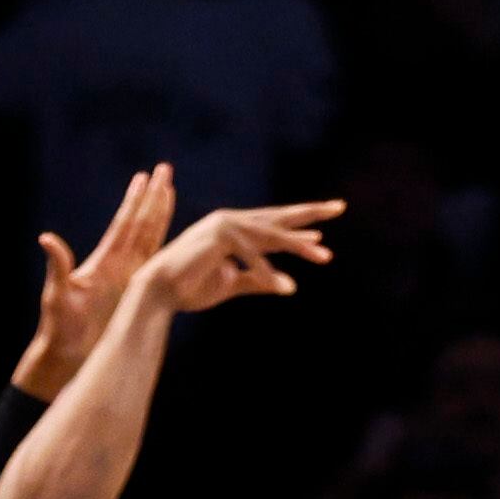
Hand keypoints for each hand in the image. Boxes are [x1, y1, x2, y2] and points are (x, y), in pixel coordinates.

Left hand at [17, 167, 175, 395]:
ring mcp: (129, 277)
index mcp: (104, 261)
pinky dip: (170, 248)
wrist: (68, 354)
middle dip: (154, 196)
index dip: (135, 201)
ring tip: (171, 190)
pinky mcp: (137, 292)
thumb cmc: (61, 328)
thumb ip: (58, 265)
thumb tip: (47, 238)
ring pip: (151, 238)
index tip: (144, 177)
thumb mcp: (58, 295)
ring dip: (161, 214)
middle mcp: (119, 264)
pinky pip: (158, 264)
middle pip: (141, 223)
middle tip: (165, 170)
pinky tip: (180, 236)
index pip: (124, 224)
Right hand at [141, 198, 343, 314]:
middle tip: (340, 206)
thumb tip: (288, 285)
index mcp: (234, 230)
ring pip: (272, 235)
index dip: (299, 230)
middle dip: (311, 214)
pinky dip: (268, 273)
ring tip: (326, 258)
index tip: (322, 236)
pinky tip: (285, 288)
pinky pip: (253, 257)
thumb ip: (258, 281)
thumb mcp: (232, 284)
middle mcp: (231, 221)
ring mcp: (225, 226)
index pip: (273, 227)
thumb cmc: (191, 288)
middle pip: (279, 217)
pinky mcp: (219, 238)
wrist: (159, 292)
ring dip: (300, 247)